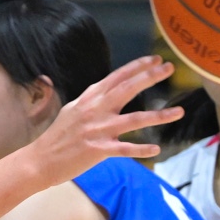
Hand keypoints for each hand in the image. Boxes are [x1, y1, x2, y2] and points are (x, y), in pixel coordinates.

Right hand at [22, 56, 179, 185]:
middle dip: (150, 77)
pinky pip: (126, 149)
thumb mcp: (72, 110)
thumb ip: (91, 100)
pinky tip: (157, 149)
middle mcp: (95, 110)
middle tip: (169, 68)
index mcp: (89, 99)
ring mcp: (98, 130)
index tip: (155, 59)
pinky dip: (142, 150)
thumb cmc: (57, 136)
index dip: (137, 67)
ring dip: (159, 115)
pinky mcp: (99, 150)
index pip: (117, 77)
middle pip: (128, 89)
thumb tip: (106, 90)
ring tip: (179, 111)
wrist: (40, 159)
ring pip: (135, 120)